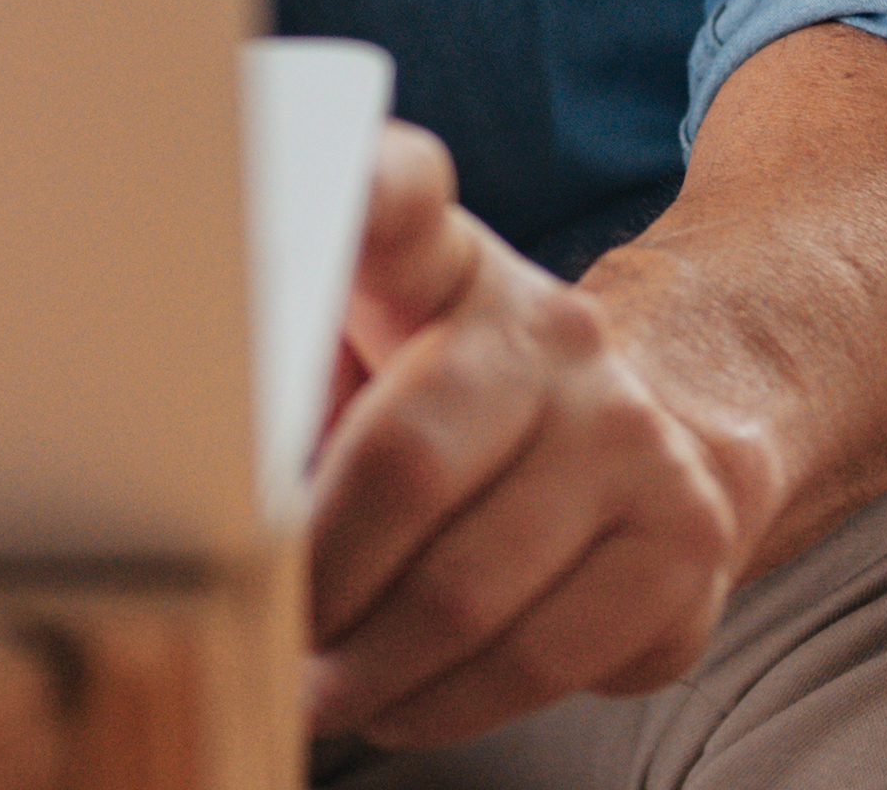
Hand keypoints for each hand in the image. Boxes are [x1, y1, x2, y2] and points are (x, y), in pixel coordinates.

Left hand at [297, 123, 788, 750]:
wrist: (650, 441)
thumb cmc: (457, 410)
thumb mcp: (374, 358)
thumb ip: (293, 385)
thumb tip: (201, 477)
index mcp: (448, 267)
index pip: (404, 203)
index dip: (370, 188)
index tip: (335, 183)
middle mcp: (553, 331)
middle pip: (408, 464)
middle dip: (320, 579)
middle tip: (264, 637)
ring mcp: (633, 432)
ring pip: (469, 592)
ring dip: (372, 668)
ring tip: (320, 692)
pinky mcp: (686, 537)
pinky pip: (546, 657)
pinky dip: (452, 703)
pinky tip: (405, 702)